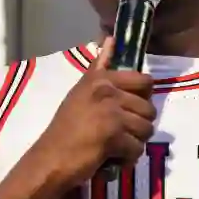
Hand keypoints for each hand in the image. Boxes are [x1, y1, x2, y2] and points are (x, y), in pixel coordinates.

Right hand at [37, 38, 155, 188]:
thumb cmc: (65, 129)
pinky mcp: (114, 135)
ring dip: (134, 142)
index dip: (142, 99)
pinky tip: (112, 159)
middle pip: (148, 109)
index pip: (144, 81)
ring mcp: (111, 112)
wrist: (50, 160)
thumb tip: (112, 38)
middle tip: (119, 134)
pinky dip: (127, 159)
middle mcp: (107, 91)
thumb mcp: (80, 92)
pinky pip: (137, 148)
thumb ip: (99, 68)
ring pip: (146, 129)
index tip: (128, 110)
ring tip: (115, 146)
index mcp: (100, 79)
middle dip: (138, 126)